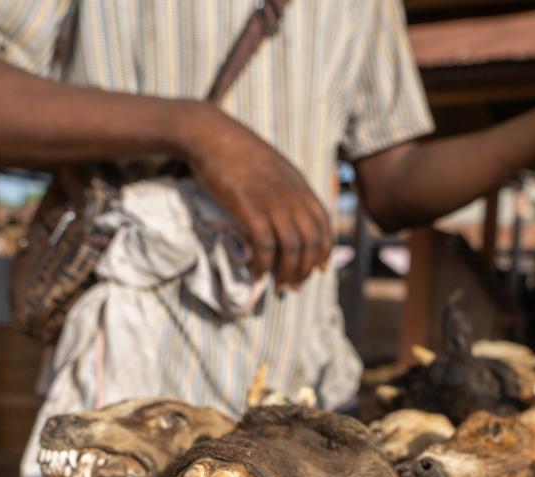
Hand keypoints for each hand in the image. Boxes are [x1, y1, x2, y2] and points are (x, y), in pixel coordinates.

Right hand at [173, 103, 330, 288]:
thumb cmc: (235, 150)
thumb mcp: (272, 166)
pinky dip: (264, 264)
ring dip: (287, 272)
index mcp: (298, 183)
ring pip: (292, 247)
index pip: (323, 222)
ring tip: (279, 286)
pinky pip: (265, 245)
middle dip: (306, 269)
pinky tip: (257, 273)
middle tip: (294, 285)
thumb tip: (287, 216)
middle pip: (312, 240)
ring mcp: (271, 200)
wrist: (209, 133)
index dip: (325, 250)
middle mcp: (291, 193)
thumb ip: (285, 188)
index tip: (319, 269)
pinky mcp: (248, 207)